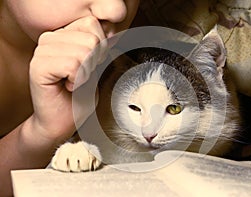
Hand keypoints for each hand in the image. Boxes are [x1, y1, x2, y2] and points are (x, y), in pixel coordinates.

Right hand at [29, 16, 106, 141]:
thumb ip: (99, 46)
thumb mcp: (95, 66)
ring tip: (75, 82)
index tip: (92, 65)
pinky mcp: (38, 67)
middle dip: (94, 62)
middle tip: (82, 76)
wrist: (62, 121)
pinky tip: (69, 86)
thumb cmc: (79, 97)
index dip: (100, 47)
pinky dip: (78, 80)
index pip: (91, 23)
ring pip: (83, 52)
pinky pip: (73, 65)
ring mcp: (41, 52)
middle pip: (91, 38)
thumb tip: (111, 31)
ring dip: (86, 73)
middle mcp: (49, 39)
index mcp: (62, 35)